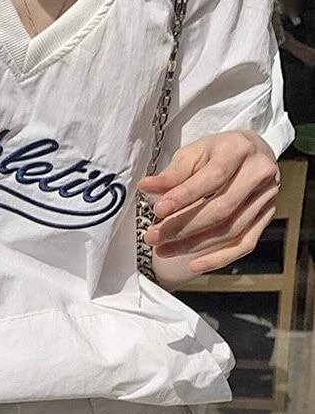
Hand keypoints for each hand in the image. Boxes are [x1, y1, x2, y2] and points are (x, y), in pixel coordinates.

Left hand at [136, 130, 281, 289]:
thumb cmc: (218, 152)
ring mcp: (266, 197)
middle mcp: (258, 173)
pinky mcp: (266, 217)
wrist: (251, 151)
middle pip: (221, 209)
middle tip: (154, 236)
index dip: (184, 196)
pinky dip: (219, 258)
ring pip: (230, 230)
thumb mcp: (193, 153)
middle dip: (183, 226)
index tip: (158, 209)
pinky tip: (195, 265)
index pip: (212, 177)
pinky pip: (245, 244)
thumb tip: (146, 186)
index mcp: (239, 149)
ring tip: (164, 249)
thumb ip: (172, 173)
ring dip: (193, 245)